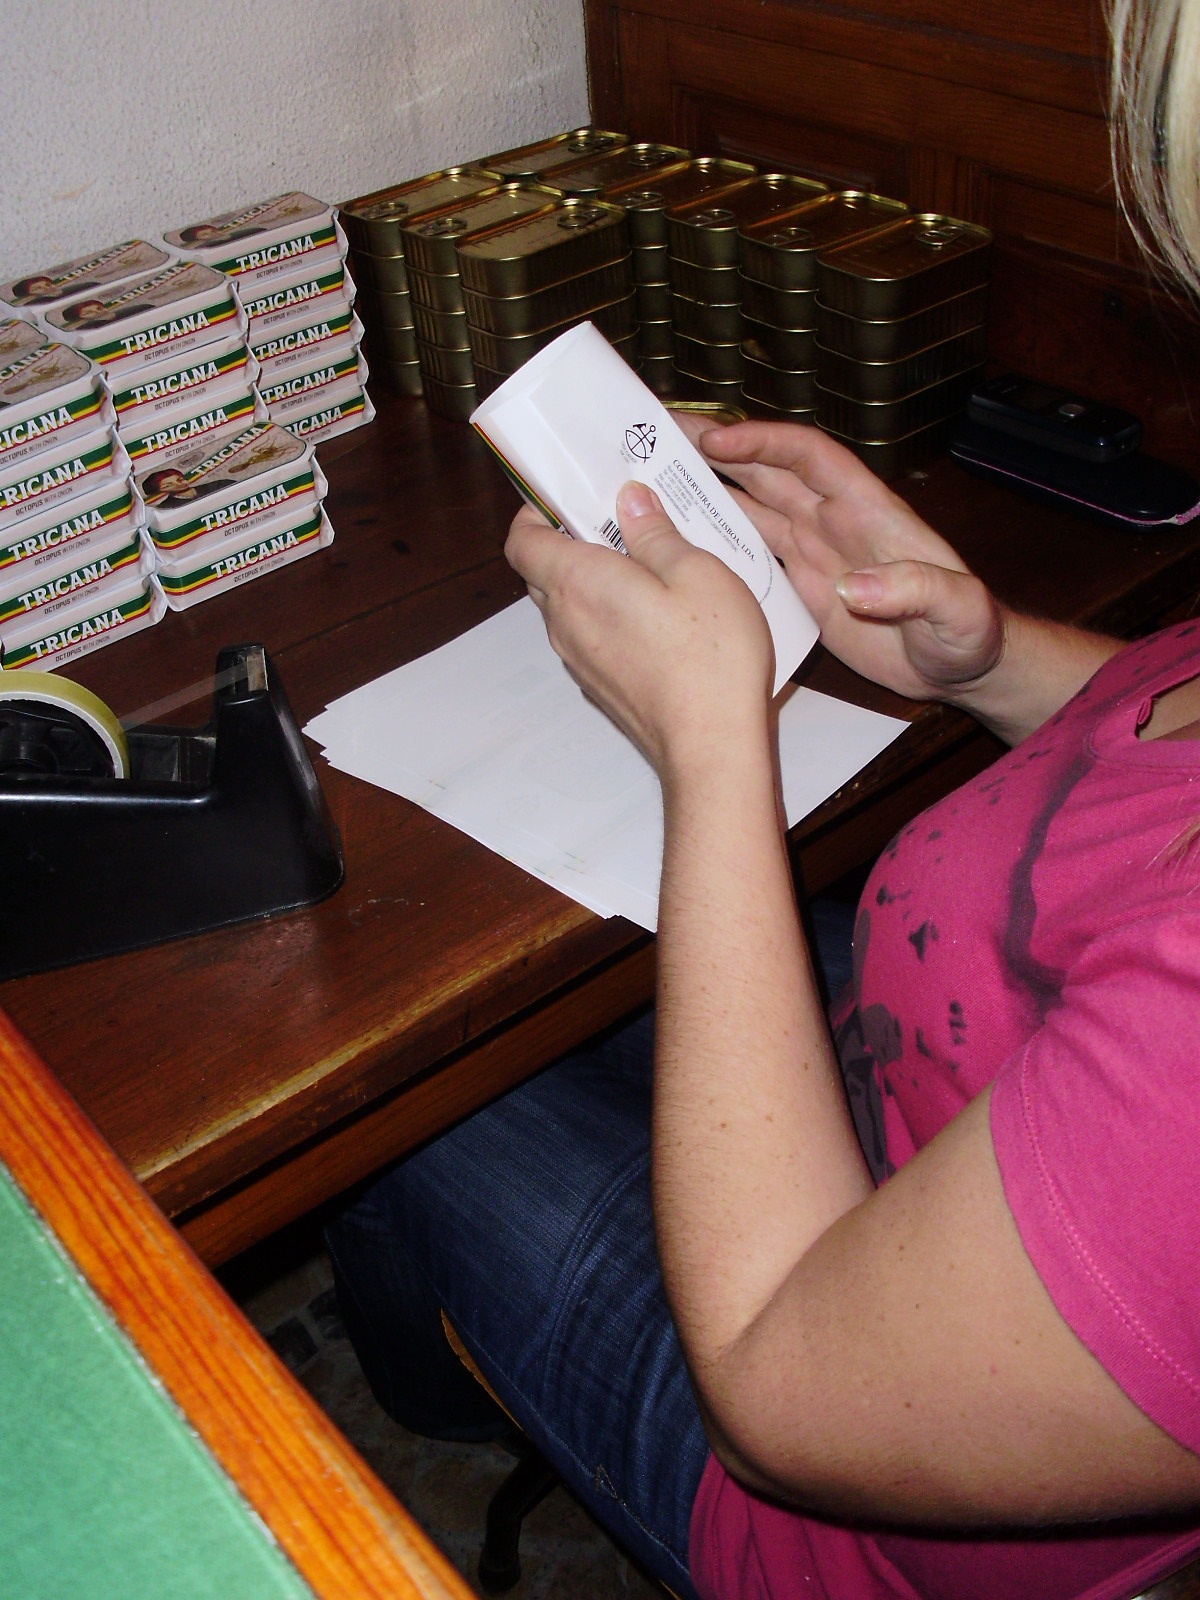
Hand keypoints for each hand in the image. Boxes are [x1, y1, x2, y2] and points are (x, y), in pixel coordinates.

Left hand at [505, 483, 773, 780]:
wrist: (711, 747)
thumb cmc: (708, 657)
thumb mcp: (695, 572)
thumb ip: (655, 533)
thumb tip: (629, 501)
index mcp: (577, 583)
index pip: (520, 541)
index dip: (534, 512)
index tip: (568, 496)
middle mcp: (566, 623)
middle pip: (543, 572)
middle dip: (570, 541)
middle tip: (620, 523)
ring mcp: (580, 661)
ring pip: (569, 608)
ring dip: (594, 583)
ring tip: (649, 569)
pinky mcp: (601, 688)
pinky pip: (592, 639)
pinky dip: (609, 618)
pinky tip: (658, 619)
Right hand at [689, 419, 1004, 704]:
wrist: (962, 668)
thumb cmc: (968, 632)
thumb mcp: (956, 610)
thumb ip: (913, 590)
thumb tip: (853, 588)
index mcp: (868, 511)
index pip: (809, 459)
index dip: (763, 443)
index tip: (716, 441)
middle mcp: (834, 523)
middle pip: (767, 471)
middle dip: (716, 448)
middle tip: (659, 431)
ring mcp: (815, 554)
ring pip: (752, 507)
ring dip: (707, 488)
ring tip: (652, 475)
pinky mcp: (803, 588)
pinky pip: (753, 553)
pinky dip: (718, 542)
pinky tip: (679, 541)